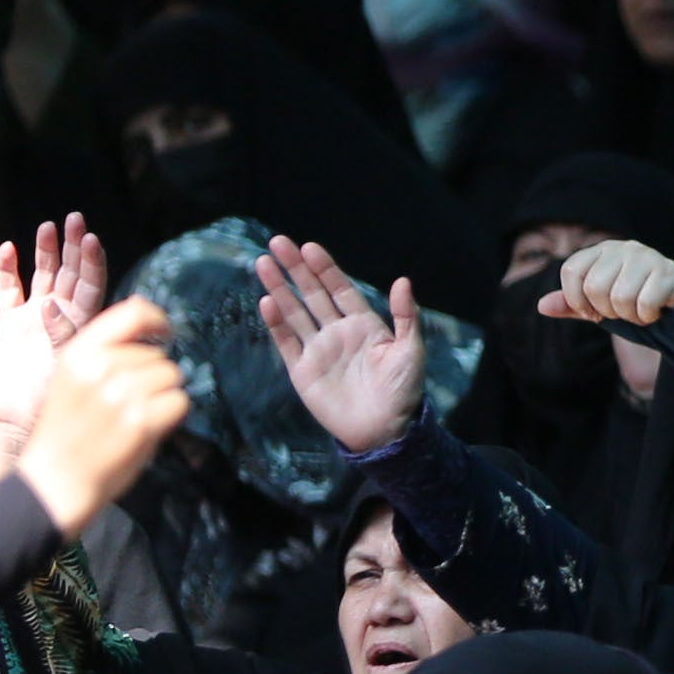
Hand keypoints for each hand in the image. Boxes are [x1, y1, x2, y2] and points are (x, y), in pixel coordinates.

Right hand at [0, 217, 103, 455]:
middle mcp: (61, 315)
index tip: (92, 240)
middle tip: (75, 219)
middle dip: (73, 247)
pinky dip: (7, 271)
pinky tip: (7, 250)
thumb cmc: (56, 400)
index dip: (92, 262)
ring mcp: (34, 318)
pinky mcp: (10, 324)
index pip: (90, 285)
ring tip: (48, 227)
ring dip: (45, 252)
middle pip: (69, 273)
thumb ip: (62, 338)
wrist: (24, 421)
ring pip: (42, 276)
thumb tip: (53, 308)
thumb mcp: (65, 368)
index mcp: (82, 324)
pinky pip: (8, 291)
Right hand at [7, 296, 192, 536]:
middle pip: (158, 355)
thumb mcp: (71, 379)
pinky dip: (171, 415)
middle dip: (154, 376)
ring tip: (135, 415)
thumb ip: (105, 351)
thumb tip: (150, 322)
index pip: (132, 313)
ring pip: (172, 376)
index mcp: (78, 354)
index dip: (158, 320)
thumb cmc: (66, 430)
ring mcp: (120, 394)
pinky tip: (147, 428)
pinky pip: (179, 401)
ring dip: (163, 394)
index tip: (165, 333)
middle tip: (130, 403)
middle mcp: (99, 368)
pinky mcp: (140, 421)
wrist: (53, 481)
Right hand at [250, 236, 425, 454]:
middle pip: (312, 294)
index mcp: (364, 325)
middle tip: (278, 242)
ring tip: (263, 263)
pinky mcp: (302, 370)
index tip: (309, 247)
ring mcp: (318, 350)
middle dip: (296, 269)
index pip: (340, 289)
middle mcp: (338, 332)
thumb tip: (402, 280)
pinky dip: (276, 323)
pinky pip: (286, 342)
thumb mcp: (410, 350)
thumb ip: (406, 315)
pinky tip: (266, 302)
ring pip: (294, 312)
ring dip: (279, 289)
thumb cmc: (403, 391)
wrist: (385, 431)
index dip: (325, 268)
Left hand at [544, 242, 673, 327]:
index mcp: (602, 250)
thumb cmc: (632, 300)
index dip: (576, 299)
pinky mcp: (670, 271)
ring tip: (638, 312)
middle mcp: (624, 247)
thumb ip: (571, 304)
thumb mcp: (598, 303)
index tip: (591, 312)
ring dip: (629, 316)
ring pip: (620, 297)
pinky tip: (654, 312)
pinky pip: (645, 303)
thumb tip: (542, 306)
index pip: (571, 271)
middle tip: (620, 312)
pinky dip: (647, 316)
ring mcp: (648, 257)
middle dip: (606, 311)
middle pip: (595, 287)